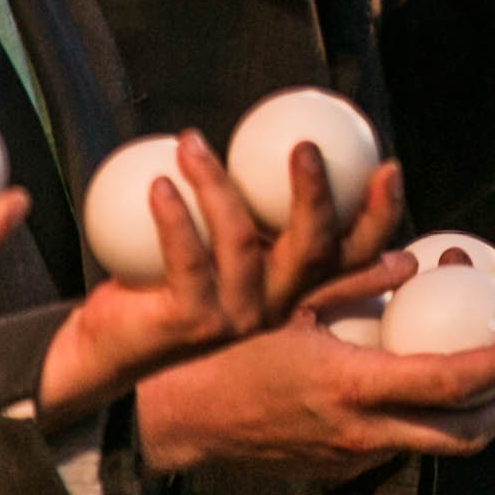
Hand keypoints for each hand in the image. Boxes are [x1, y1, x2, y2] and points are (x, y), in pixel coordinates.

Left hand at [34, 137, 409, 424]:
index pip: (353, 254)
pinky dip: (174, 215)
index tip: (387, 168)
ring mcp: (236, 319)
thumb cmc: (169, 286)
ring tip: (193, 144)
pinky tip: (161, 182)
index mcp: (293, 286)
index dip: (380, 215)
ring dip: (216, 184)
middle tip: (304, 147)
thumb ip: (260, 216)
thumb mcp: (227, 248)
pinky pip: (188, 259)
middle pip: (314, 250)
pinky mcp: (192, 323)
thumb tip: (288, 152)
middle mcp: (274, 306)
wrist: (107, 351)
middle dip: (316, 196)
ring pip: (243, 241)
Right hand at [135, 305, 494, 478]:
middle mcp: (360, 431)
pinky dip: (430, 425)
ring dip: (475, 422)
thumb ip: (353, 280)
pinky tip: (430, 393)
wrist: (182, 419)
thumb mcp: (290, 302)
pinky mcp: (340, 472)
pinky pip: (402, 450)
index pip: (448, 382)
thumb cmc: (230, 351)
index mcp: (352, 384)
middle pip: (462, 435)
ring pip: (438, 450)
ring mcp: (351, 459)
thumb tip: (410, 261)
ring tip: (492, 383)